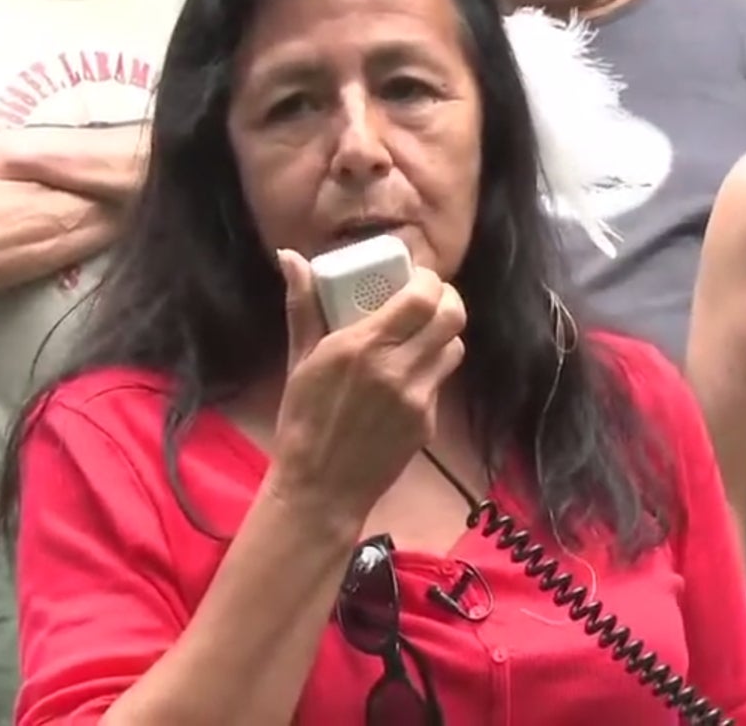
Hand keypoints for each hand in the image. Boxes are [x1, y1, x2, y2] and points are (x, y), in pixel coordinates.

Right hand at [268, 248, 466, 518]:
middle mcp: (397, 368)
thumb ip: (302, 305)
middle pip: (452, 316)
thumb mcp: (299, 359)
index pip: (422, 297)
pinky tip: (409, 373)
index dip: (429, 280)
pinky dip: (432, 369)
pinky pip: (441, 381)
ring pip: (455, 347)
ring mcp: (417, 397)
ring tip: (423, 333)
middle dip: (446, 299)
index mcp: (363, 346)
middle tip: (430, 298)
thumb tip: (289, 257)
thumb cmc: (303, 420)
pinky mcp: (428, 422)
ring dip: (444, 334)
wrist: (320, 488)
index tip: (417, 277)